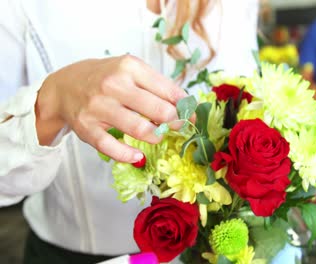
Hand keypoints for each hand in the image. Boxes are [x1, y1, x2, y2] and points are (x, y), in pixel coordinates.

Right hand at [36, 55, 186, 162]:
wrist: (65, 86)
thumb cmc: (106, 78)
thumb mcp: (131, 71)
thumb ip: (158, 86)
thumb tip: (187, 107)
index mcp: (130, 67)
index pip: (168, 91)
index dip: (185, 107)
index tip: (191, 115)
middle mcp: (113, 85)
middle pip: (159, 110)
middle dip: (175, 122)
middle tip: (177, 127)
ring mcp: (99, 107)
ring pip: (140, 129)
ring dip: (156, 137)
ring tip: (157, 136)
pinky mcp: (87, 128)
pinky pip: (112, 147)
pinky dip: (128, 155)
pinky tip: (138, 156)